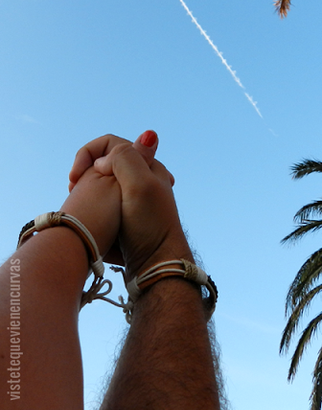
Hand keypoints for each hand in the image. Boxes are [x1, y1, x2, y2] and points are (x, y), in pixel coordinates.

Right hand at [70, 132, 190, 279]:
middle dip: (87, 171)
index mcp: (148, 166)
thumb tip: (104, 157)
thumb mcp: (139, 184)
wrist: (157, 264)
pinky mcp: (128, 217)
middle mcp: (143, 179)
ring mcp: (136, 198)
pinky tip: (90, 216)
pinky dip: (95, 204)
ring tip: (78, 201)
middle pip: (107, 163)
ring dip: (89, 188)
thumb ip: (126, 159)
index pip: (111, 144)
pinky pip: (106, 202)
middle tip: (75, 189)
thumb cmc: (149, 224)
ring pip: (105, 183)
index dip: (89, 154)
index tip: (77, 176)